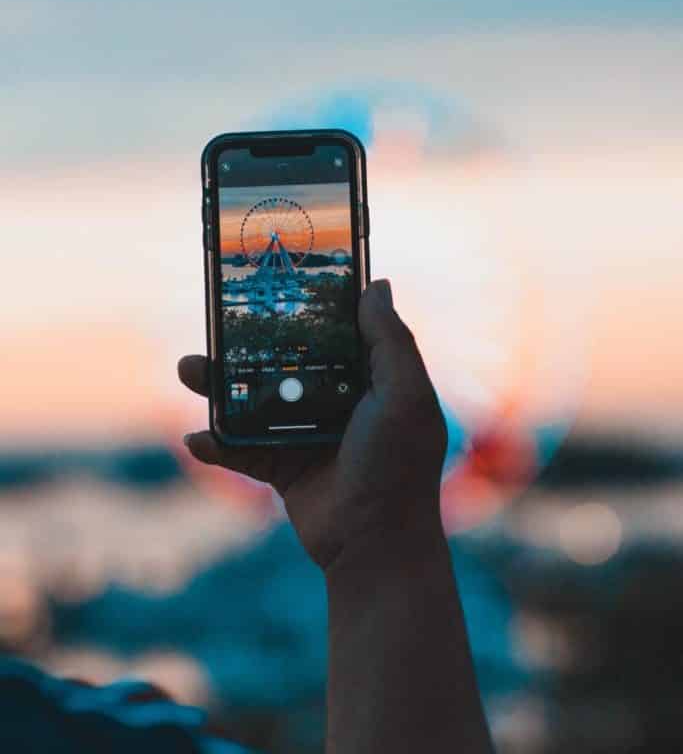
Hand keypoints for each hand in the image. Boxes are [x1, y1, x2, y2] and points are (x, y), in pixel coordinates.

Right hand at [179, 279, 447, 571]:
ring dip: (219, 386)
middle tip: (217, 322)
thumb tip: (375, 284)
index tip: (275, 278)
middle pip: (283, 360)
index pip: (335, 331)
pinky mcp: (282, 467)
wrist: (375, 545)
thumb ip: (390, 341)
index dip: (307, 306)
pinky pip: (242, 449)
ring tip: (189, 370)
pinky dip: (217, 443)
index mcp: (368, 378)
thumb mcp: (403, 395)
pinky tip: (197, 438)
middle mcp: (336, 400)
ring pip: (254, 400)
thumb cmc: (397, 464)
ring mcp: (306, 433)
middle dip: (248, 343)